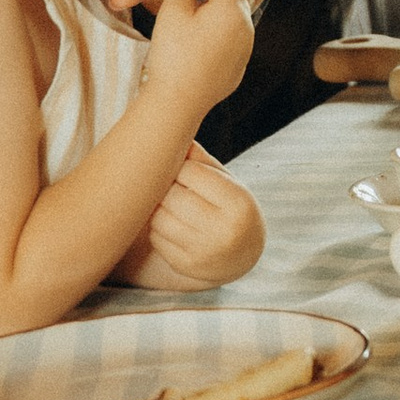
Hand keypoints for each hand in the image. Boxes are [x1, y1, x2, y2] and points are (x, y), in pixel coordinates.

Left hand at [121, 142, 265, 290]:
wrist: (243, 258)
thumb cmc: (231, 210)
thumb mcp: (228, 183)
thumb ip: (201, 161)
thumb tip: (170, 134)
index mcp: (238, 203)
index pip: (191, 172)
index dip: (182, 167)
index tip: (183, 170)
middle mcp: (223, 231)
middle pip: (173, 195)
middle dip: (168, 186)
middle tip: (173, 185)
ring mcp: (203, 252)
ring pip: (159, 217)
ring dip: (159, 207)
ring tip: (171, 204)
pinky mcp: (185, 266)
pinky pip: (156, 237)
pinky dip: (158, 227)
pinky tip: (171, 225)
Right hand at [137, 0, 257, 121]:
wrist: (179, 102)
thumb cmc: (174, 57)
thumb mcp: (173, 13)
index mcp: (231, 9)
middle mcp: (245, 28)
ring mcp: (244, 49)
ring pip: (242, 18)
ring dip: (233, 5)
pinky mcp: (237, 67)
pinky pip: (237, 39)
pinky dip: (229, 27)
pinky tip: (214, 31)